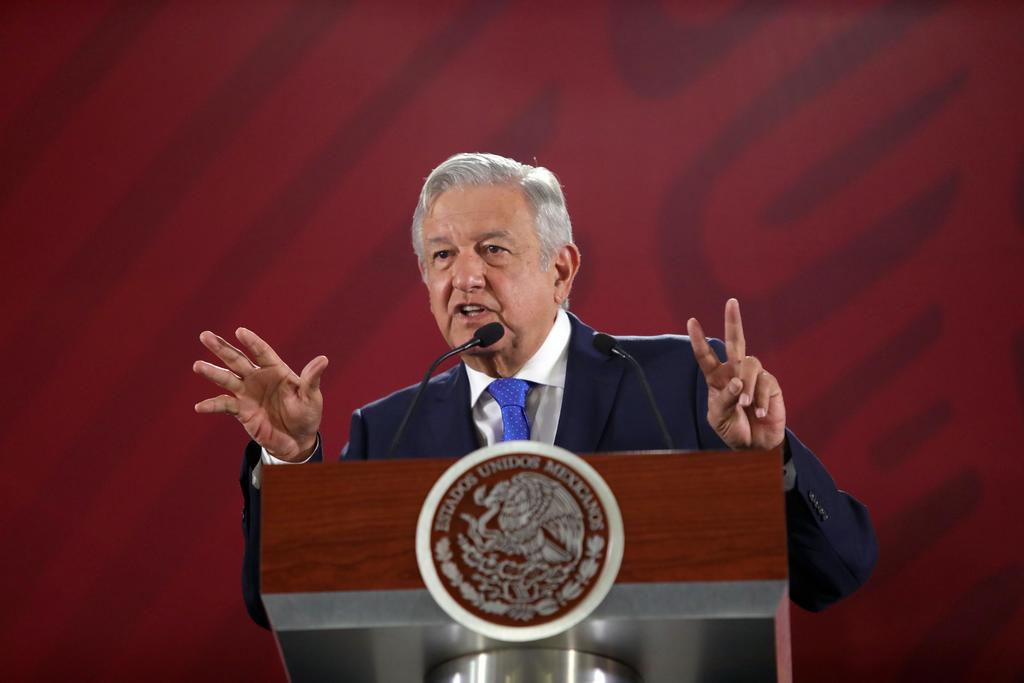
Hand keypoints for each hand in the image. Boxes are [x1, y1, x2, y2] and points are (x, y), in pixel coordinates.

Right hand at [193, 328, 326, 461]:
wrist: (297, 440)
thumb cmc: (307, 414)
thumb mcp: (311, 397)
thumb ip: (311, 379)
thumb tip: (323, 359)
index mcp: (276, 370)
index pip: (262, 352)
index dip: (252, 342)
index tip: (240, 331)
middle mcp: (258, 378)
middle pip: (237, 360)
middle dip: (222, 348)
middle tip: (204, 336)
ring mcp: (247, 393)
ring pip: (227, 379)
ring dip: (212, 372)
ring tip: (197, 365)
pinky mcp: (241, 410)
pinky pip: (224, 405)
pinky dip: (211, 406)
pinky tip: (199, 407)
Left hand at [686, 298, 784, 450]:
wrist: (755, 447)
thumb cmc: (733, 429)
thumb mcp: (719, 417)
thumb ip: (724, 398)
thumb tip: (737, 381)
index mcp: (717, 378)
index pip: (706, 356)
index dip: (699, 339)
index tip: (691, 321)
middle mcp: (736, 372)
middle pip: (735, 342)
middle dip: (733, 321)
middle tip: (731, 302)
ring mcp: (754, 377)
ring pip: (750, 364)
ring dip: (747, 385)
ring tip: (746, 407)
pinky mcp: (771, 384)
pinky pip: (765, 383)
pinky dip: (761, 400)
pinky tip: (760, 414)